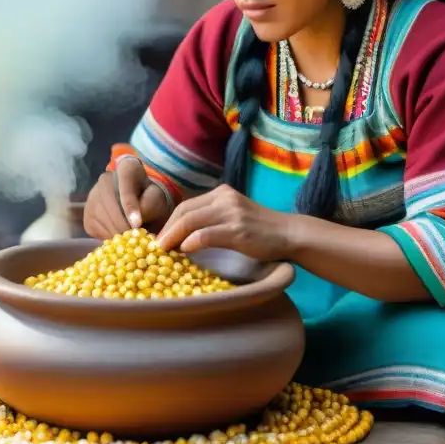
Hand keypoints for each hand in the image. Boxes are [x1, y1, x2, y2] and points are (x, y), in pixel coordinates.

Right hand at [83, 157, 172, 239]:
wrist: (139, 203)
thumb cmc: (149, 199)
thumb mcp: (157, 198)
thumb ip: (150, 204)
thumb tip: (135, 221)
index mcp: (126, 168)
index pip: (125, 187)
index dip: (130, 207)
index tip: (137, 224)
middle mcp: (104, 179)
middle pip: (110, 205)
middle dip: (123, 226)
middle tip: (135, 239)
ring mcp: (92, 196)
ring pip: (102, 219)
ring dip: (116, 233)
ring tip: (129, 239)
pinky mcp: (87, 214)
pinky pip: (95, 229)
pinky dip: (107, 236)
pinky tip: (119, 236)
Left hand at [155, 184, 290, 259]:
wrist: (288, 234)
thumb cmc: (259, 230)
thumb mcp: (232, 216)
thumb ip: (210, 220)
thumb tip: (180, 236)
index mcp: (221, 193)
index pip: (186, 205)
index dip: (169, 222)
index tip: (159, 238)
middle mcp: (224, 198)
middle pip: (185, 211)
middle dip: (167, 229)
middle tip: (156, 246)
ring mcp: (232, 212)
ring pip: (191, 221)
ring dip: (173, 236)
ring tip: (163, 250)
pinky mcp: (238, 229)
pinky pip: (207, 234)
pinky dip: (192, 242)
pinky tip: (185, 250)